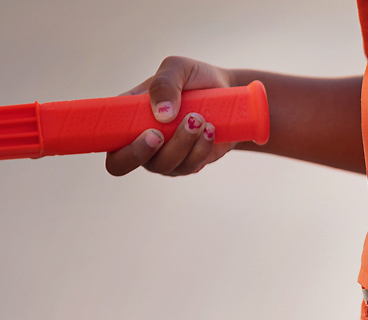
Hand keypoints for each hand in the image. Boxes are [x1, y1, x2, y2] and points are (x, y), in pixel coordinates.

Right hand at [105, 56, 236, 176]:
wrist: (228, 95)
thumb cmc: (195, 79)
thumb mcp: (178, 68)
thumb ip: (164, 84)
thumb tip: (161, 114)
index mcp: (126, 115)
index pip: (104, 138)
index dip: (110, 143)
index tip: (141, 131)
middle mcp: (139, 140)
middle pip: (124, 164)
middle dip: (142, 151)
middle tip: (160, 133)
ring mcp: (164, 156)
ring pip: (164, 165)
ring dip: (182, 144)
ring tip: (199, 118)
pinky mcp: (188, 164)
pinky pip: (190, 166)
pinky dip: (201, 149)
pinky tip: (211, 130)